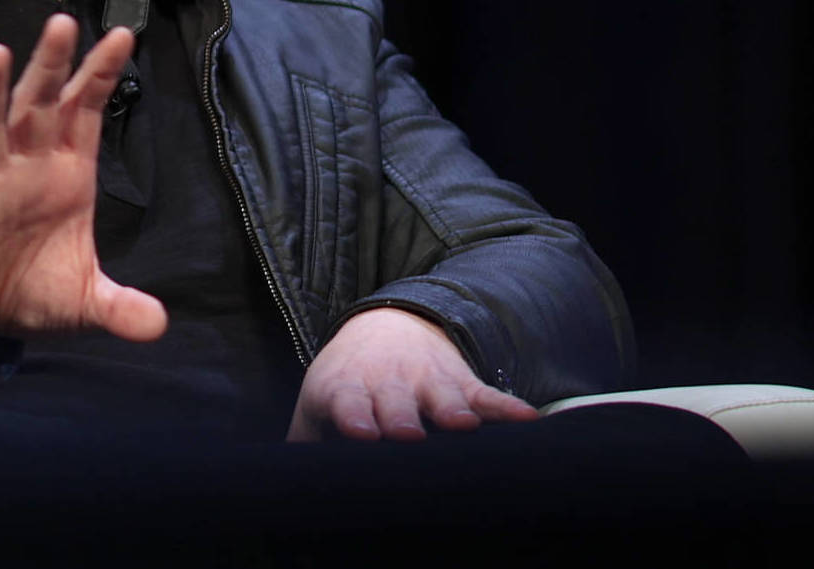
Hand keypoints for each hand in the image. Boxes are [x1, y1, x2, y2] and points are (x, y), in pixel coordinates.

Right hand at [0, 14, 168, 349]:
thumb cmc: (27, 288)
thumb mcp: (84, 302)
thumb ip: (121, 307)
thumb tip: (159, 326)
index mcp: (65, 173)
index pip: (84, 112)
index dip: (100, 75)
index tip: (123, 36)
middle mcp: (25, 166)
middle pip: (38, 105)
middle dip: (51, 65)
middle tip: (62, 22)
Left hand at [286, 307, 539, 441]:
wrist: (386, 326)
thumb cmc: (347, 383)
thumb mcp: (319, 405)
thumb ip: (305, 445)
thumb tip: (284, 486)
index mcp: (347, 392)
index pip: (348, 404)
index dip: (354, 417)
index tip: (362, 433)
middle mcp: (388, 385)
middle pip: (396, 405)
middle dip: (402, 420)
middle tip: (407, 436)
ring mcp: (428, 383)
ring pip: (443, 399)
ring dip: (453, 412)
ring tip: (463, 426)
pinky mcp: (462, 384)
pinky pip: (488, 396)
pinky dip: (508, 408)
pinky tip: (528, 421)